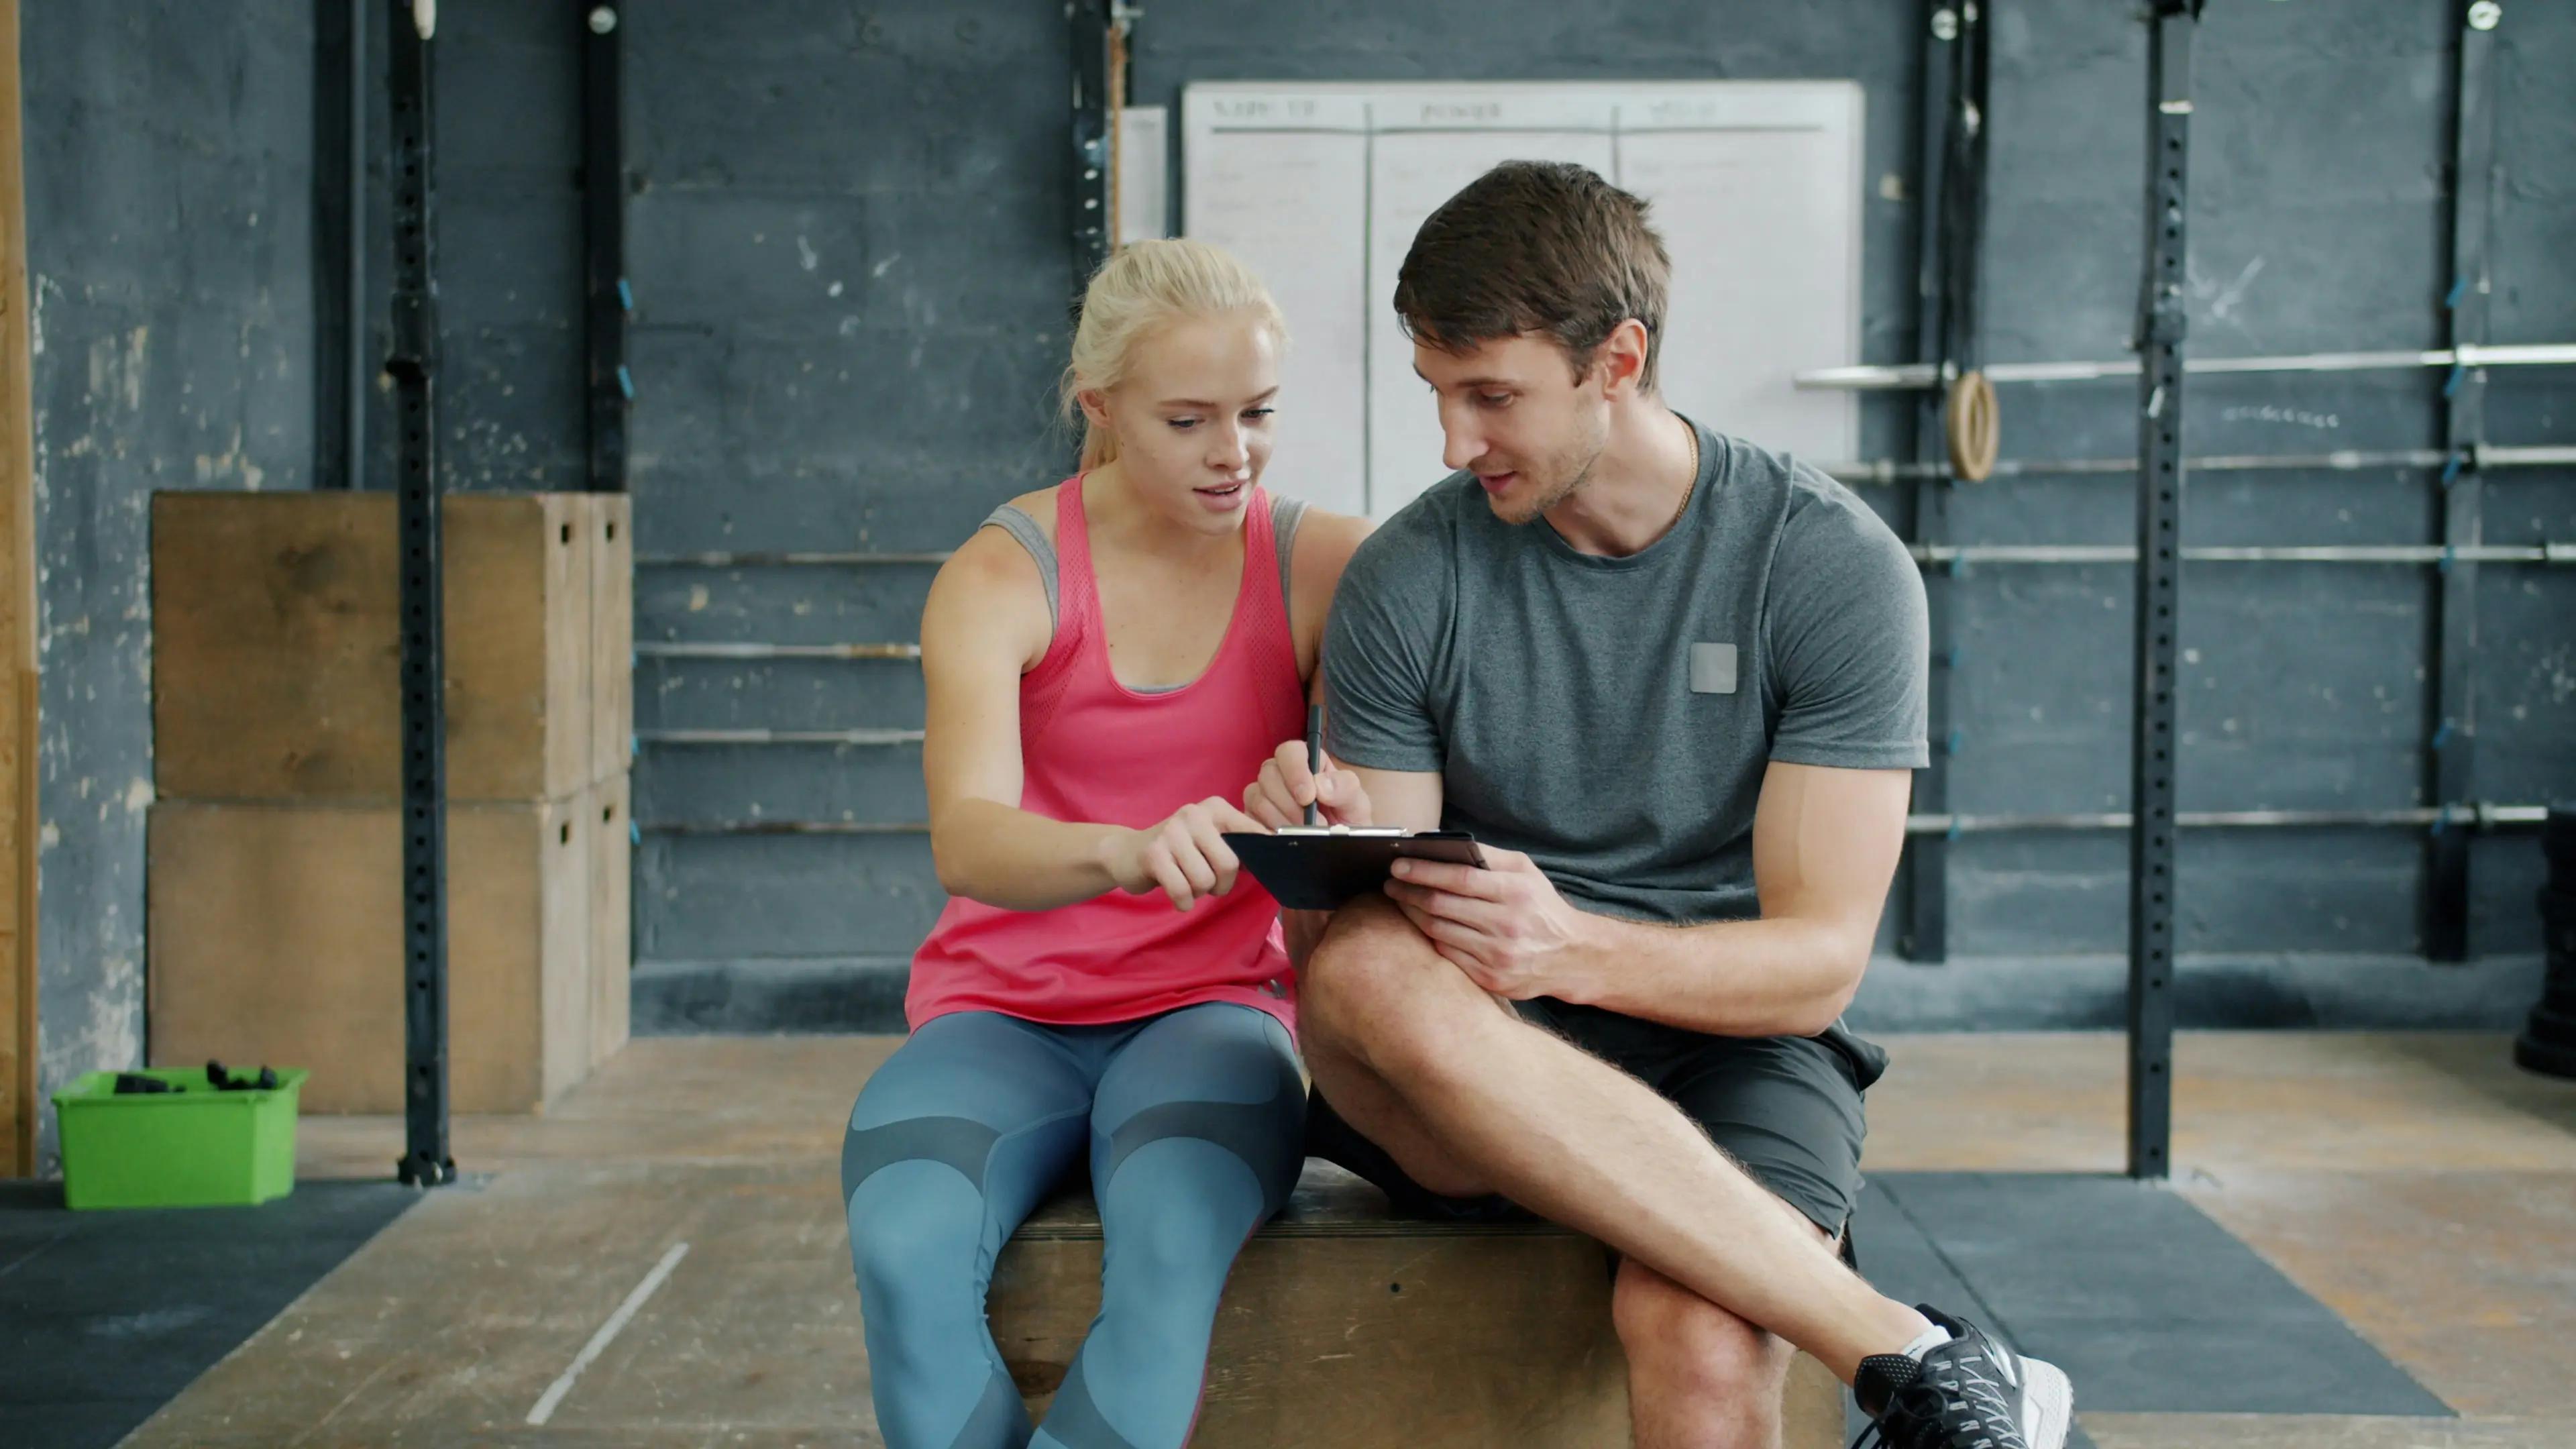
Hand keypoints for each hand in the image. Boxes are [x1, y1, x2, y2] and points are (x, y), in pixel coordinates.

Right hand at [1103, 797, 1261, 910]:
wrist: (1126, 852)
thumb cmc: (1179, 851)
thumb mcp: (1210, 840)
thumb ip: (1239, 846)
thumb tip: (1276, 859)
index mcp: (1216, 808)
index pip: (1253, 834)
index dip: (1260, 859)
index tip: (1257, 871)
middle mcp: (1195, 814)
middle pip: (1229, 864)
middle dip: (1222, 884)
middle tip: (1209, 883)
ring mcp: (1172, 832)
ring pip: (1205, 880)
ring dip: (1199, 892)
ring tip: (1187, 882)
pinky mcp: (1153, 854)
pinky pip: (1182, 891)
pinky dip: (1183, 902)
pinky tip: (1176, 892)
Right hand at [1243, 738, 1373, 828]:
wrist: (1338, 846)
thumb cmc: (1345, 819)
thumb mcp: (1356, 803)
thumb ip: (1345, 788)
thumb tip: (1320, 785)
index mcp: (1306, 761)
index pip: (1290, 751)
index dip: (1295, 771)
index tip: (1308, 797)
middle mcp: (1280, 773)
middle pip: (1269, 774)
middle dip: (1290, 803)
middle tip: (1311, 824)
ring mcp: (1264, 794)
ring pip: (1258, 798)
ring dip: (1282, 819)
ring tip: (1303, 833)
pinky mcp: (1253, 816)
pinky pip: (1250, 819)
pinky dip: (1268, 830)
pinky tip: (1285, 839)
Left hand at [1382, 847, 1593, 999]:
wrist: (1572, 956)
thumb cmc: (1542, 907)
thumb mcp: (1526, 872)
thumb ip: (1489, 857)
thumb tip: (1444, 844)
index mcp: (1516, 892)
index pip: (1460, 878)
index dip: (1424, 871)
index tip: (1398, 865)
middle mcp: (1507, 925)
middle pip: (1443, 905)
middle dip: (1409, 892)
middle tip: (1390, 883)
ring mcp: (1497, 955)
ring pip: (1439, 930)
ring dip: (1412, 913)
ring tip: (1400, 900)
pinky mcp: (1490, 978)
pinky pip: (1447, 953)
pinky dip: (1430, 936)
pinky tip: (1421, 923)